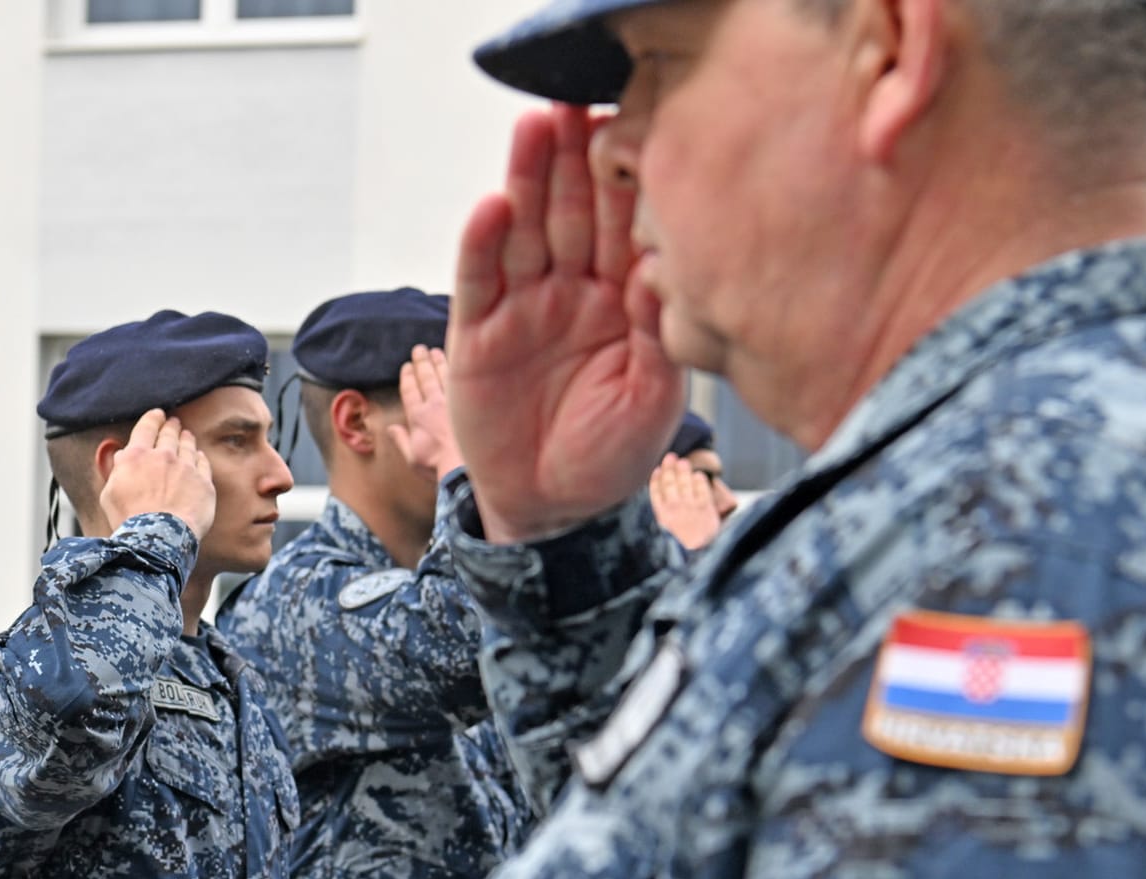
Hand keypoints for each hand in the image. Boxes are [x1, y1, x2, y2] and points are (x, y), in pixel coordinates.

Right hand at [99, 409, 216, 539]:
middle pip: (169, 433)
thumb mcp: (109, 493)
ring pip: (188, 446)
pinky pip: (203, 463)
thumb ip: (117, 471)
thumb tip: (122, 456)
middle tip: (173, 422)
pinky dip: (200, 457)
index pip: (147, 427)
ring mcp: (186, 469)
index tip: (158, 414)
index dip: (153, 418)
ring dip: (186, 438)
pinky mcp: (204, 484)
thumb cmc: (129, 520)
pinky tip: (199, 456)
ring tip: (187, 435)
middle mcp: (163, 456)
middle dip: (171, 426)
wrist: (157, 538)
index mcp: (137, 455)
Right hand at [390, 345, 463, 479]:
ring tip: (434, 351)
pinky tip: (456, 363)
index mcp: (417, 417)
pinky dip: (456, 371)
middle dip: (421, 362)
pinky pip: (461, 382)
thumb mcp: (412, 457)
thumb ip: (401, 440)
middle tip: (418, 349)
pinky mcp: (468, 405)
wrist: (462, 467)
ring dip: (438, 362)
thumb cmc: (436, 465)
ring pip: (444, 376)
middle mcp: (433, 405)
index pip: (410, 392)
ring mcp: (452, 403)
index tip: (406, 366)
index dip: (407, 378)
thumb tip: (390, 428)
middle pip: (426, 378)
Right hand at [448, 104, 686, 542]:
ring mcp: (525, 306)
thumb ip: (661, 333)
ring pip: (526, 229)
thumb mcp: (655, 397)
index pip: (626, 225)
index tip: (638, 126)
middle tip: (577, 101)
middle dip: (575, 156)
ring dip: (528, 178)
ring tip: (534, 127)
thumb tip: (666, 269)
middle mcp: (575, 290)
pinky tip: (492, 206)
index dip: (628, 178)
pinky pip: (481, 278)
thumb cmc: (611, 457)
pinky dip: (483, 243)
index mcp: (625, 298)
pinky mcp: (479, 332)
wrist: (552, 510)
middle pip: (573, 209)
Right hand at [649, 454, 722, 550]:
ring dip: (683, 471)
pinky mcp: (705, 508)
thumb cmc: (681, 548)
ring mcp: (689, 507)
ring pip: (684, 483)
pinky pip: (701, 489)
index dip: (656, 479)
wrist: (697, 557)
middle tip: (670, 457)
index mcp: (661, 516)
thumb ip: (664, 518)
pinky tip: (697, 475)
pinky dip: (699, 481)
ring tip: (683, 462)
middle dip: (669, 468)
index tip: (658, 470)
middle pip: (670, 483)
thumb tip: (662, 499)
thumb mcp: (665, 535)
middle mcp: (674, 509)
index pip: (656, 492)